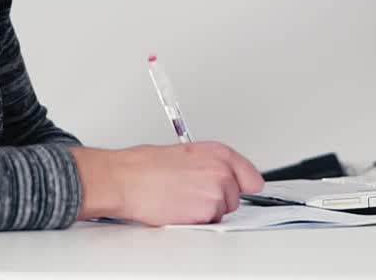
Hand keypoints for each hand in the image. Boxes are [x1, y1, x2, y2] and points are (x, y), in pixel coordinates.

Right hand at [70, 142, 264, 225]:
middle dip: (216, 199)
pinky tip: (178, 209)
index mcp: (218, 152)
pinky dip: (195, 221)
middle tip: (190, 193)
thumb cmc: (144, 166)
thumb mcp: (184, 154)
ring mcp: (216, 192)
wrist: (125, 179)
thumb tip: (220, 177)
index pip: (249, 175)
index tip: (242, 189)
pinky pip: (209, 224)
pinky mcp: (207, 212)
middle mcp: (221, 171)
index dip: (242, 185)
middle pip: (235, 196)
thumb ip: (210, 164)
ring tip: (180, 199)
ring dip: (205, 211)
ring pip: (221, 212)